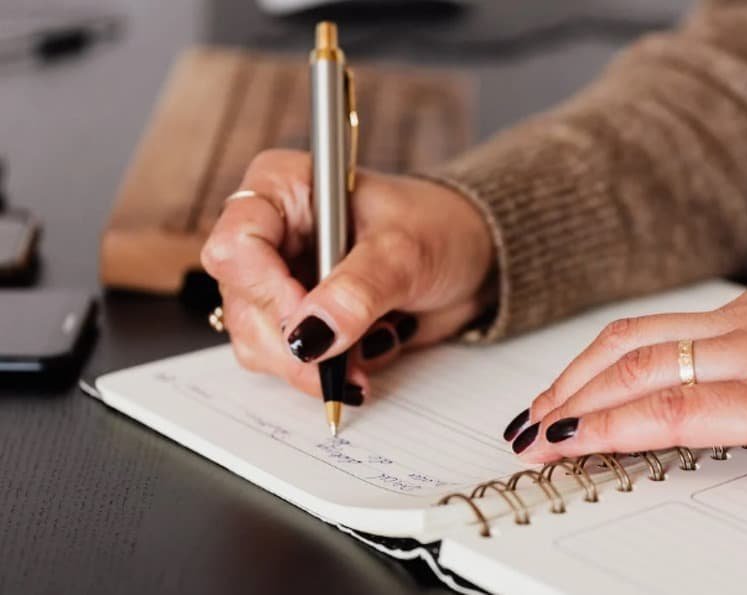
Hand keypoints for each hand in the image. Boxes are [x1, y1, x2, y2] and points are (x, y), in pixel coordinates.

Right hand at [201, 149, 493, 400]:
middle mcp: (272, 234)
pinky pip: (288, 362)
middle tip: (339, 361)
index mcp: (284, 189)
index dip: (266, 291)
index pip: (237, 243)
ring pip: (257, 341)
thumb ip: (357, 292)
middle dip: (292, 344)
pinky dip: (327, 372)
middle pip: (242, 303)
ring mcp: (282, 280)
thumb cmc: (440, 228)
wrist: (474, 258)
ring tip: (367, 352)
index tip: (309, 323)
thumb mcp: (405, 252)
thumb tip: (311, 336)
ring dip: (311, 364)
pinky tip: (366, 354)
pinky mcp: (301, 320)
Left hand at [504, 279, 746, 480]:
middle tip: (530, 417)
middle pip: (628, 343)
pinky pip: (675, 408)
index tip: (560, 396)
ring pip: (638, 370)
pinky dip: (614, 424)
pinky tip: (579, 442)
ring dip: (575, 403)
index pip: (652, 333)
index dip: (592, 366)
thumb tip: (720, 401)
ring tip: (538, 435)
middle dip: (567, 382)